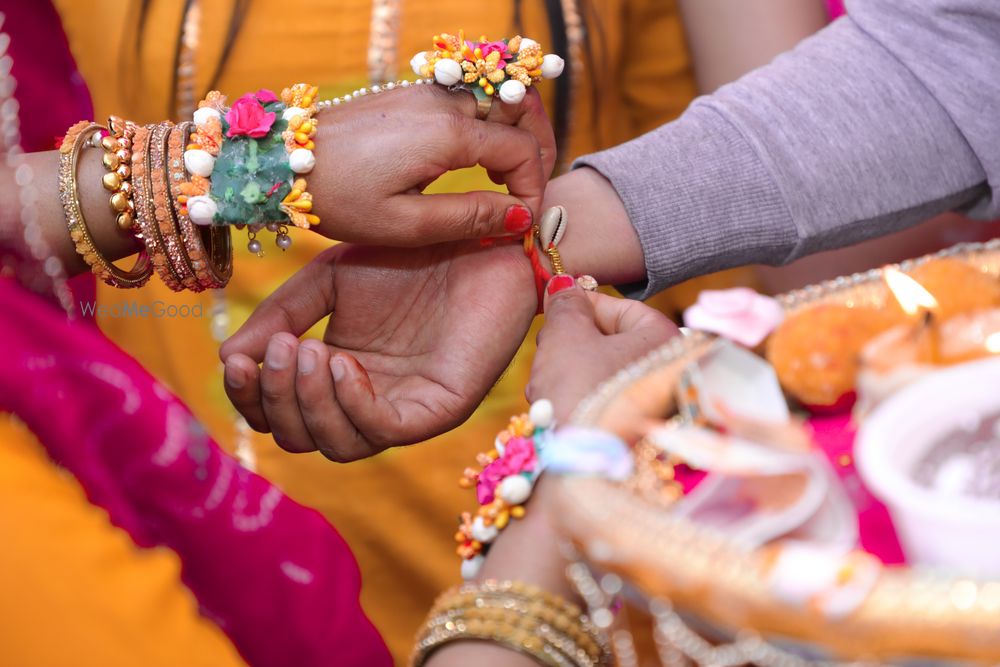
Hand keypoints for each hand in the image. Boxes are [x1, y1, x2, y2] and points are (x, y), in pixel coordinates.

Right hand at [219, 241, 535, 460]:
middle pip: (299, 436)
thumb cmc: (410, 253)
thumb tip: (228, 359)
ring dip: (309, 403)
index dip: (250, 396)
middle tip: (280, 348)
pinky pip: (383, 430)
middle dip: (277, 399)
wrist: (480, 239)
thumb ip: (281, 314)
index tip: (236, 362)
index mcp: (335, 371)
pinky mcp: (438, 409)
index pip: (278, 411)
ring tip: (308, 350)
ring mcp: (401, 408)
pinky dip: (352, 403)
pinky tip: (342, 362)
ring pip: (337, 445)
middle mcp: (365, 399)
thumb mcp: (330, 278)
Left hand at [310, 85, 555, 244]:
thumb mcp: (405, 224)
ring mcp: (425, 92)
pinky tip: (475, 161)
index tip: (523, 221)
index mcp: (447, 135)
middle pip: (521, 107)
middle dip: (539, 147)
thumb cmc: (338, 198)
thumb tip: (519, 217)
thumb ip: (469, 218)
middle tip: (530, 189)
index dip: (534, 188)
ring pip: (498, 97)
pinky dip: (488, 125)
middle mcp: (442, 103)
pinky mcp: (410, 94)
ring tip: (506, 177)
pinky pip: (468, 97)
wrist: (282, 162)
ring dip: (515, 132)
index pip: (522, 152)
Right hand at [528, 275, 679, 421]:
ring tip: (546, 389)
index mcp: (664, 339)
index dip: (581, 306)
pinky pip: (605, 403)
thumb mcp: (564, 335)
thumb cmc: (578, 391)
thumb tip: (564, 284)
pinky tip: (558, 412)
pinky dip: (580, 402)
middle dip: (571, 347)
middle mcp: (670, 372)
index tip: (552, 312)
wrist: (583, 468)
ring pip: (603, 374)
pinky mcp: (637, 433)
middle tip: (547, 355)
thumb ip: (565, 304)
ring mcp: (656, 406)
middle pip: (611, 343)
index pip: (621, 308)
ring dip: (569, 376)